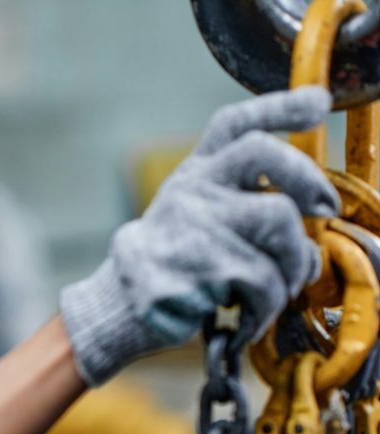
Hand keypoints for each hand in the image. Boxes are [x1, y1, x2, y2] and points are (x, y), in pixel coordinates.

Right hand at [60, 86, 338, 385]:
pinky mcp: (200, 271)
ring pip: (281, 226)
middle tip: (325, 210)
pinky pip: (265, 285)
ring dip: (292, 267)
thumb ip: (245, 202)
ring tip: (274, 293)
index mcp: (194, 175)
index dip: (279, 106)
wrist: (118, 308)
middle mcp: (191, 191)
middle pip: (266, 156)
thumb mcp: (197, 218)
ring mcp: (193, 227)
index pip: (233, 125)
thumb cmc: (172, 265)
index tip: (318, 102)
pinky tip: (244, 321)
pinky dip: (265, 311)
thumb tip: (318, 214)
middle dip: (309, 181)